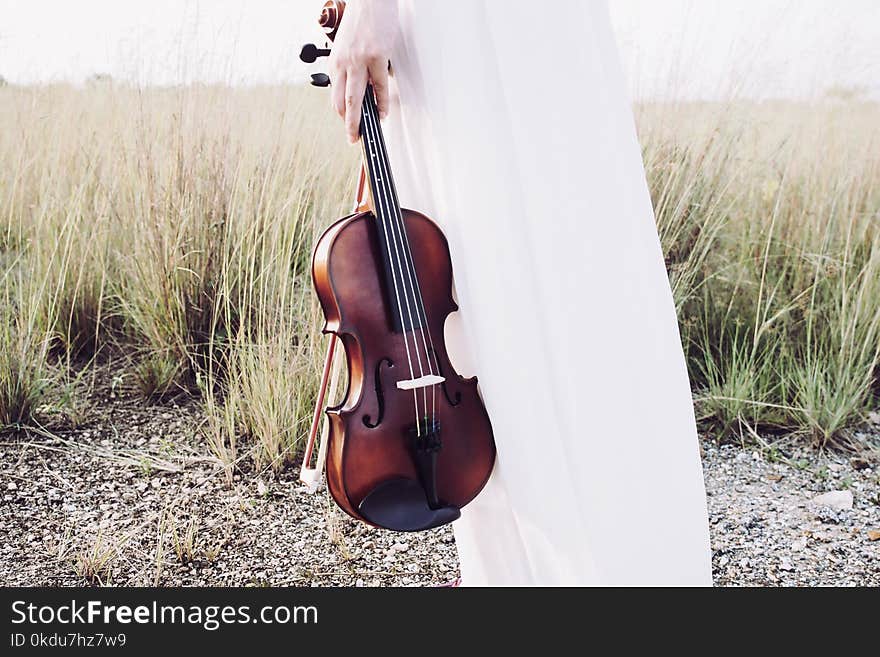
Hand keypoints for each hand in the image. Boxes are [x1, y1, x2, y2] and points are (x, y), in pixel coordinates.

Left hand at [328, 0, 397, 142]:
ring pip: (356, 100)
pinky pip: (380, 88)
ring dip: (359, 121)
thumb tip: (362, 88)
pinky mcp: (377, 57)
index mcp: (335, 62)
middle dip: (347, 125)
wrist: (370, 0)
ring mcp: (359, 62)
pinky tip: (382, 113)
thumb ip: (350, 68)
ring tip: (363, 133)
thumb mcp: (346, 47)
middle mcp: (344, 64)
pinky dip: (381, 104)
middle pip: (342, 103)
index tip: (348, 125)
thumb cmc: (361, 20)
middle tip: (352, 138)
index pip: (335, 96)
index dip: (342, 114)